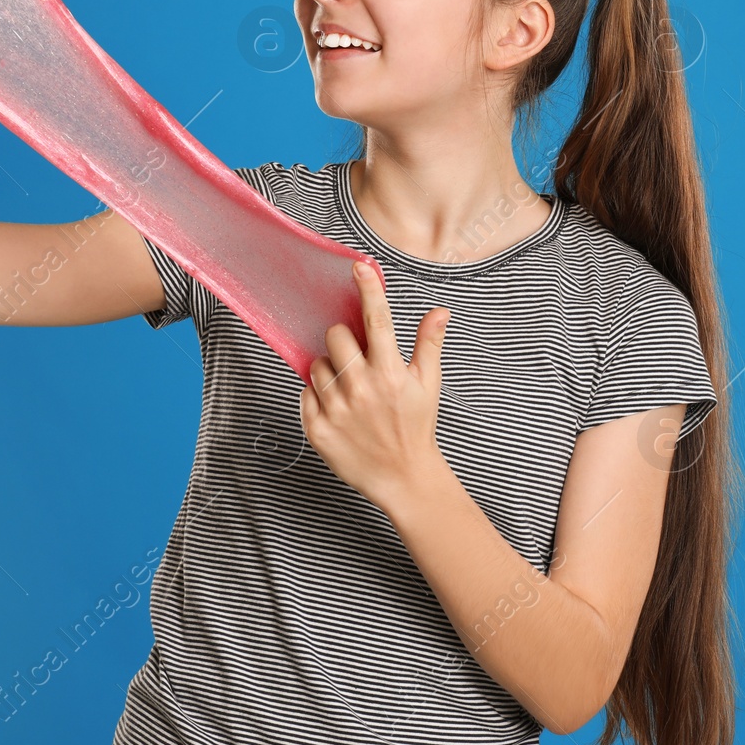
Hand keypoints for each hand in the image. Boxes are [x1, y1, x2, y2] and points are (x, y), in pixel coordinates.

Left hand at [299, 260, 450, 511]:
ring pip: (318, 365)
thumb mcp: (428, 384)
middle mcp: (362, 389)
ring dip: (331, 370)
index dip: (368, 290)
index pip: (377, 321)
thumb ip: (429, 344)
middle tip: (357, 358)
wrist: (403, 478)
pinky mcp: (318, 429)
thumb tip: (439, 311)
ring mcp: (338, 410)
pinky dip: (318, 395)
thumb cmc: (416, 427)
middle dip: (344, 341)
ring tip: (350, 389)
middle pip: (336, 337)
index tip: (359, 267)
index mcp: (391, 373)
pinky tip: (338, 407)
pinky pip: (306, 393)